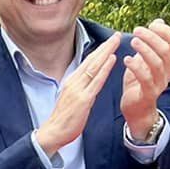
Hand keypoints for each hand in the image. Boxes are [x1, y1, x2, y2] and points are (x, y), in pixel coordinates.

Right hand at [33, 34, 120, 155]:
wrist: (53, 132)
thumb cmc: (63, 119)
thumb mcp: (72, 98)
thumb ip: (81, 88)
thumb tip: (90, 81)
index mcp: (72, 81)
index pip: (88, 62)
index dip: (99, 51)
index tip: (110, 42)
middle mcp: (74, 81)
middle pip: (92, 60)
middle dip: (105, 46)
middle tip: (116, 35)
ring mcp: (78, 89)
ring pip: (95, 66)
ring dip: (107, 52)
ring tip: (116, 41)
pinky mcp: (83, 99)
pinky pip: (96, 81)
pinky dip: (105, 68)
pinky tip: (112, 59)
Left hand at [120, 20, 169, 139]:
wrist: (137, 109)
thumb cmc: (139, 82)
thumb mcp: (145, 59)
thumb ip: (151, 42)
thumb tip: (158, 21)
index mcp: (168, 61)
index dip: (165, 30)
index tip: (151, 25)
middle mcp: (167, 71)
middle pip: (165, 49)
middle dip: (151, 37)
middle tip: (136, 30)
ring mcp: (159, 83)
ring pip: (157, 62)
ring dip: (144, 49)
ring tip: (133, 41)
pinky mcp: (149, 93)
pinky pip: (145, 78)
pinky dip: (135, 66)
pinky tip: (126, 60)